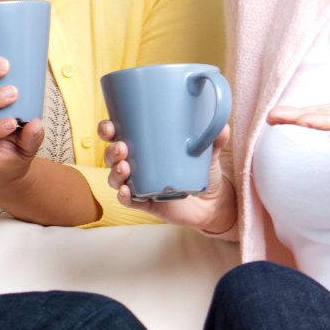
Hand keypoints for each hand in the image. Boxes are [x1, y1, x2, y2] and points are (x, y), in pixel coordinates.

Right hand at [97, 120, 234, 232]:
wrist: (212, 202)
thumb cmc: (202, 169)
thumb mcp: (209, 152)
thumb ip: (214, 141)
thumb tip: (222, 127)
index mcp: (143, 145)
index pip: (117, 135)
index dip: (107, 130)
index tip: (109, 126)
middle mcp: (136, 164)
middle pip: (112, 156)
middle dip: (111, 151)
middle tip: (121, 148)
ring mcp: (138, 184)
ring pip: (116, 178)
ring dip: (115, 171)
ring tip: (124, 167)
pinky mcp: (145, 203)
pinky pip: (128, 200)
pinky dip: (124, 196)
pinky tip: (126, 191)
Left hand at [267, 83, 329, 134]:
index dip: (322, 122)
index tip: (302, 121)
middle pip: (324, 119)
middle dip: (297, 119)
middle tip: (272, 117)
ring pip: (321, 114)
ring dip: (296, 115)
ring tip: (272, 116)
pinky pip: (327, 110)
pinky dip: (310, 111)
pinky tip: (291, 116)